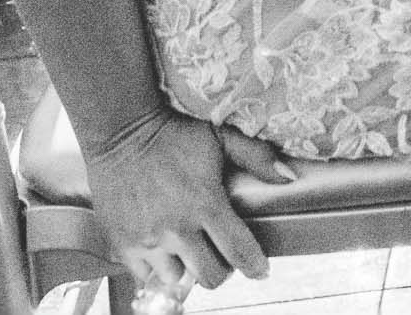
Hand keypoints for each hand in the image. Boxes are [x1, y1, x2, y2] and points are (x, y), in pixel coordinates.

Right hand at [84, 107, 295, 294]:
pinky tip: (161, 254)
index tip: (259, 270)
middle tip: (220, 256)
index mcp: (206, 203)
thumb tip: (289, 177)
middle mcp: (177, 228)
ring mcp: (147, 239)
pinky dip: (155, 270)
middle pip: (210, 275)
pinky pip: (143, 276)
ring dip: (186, 268)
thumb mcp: (221, 136)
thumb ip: (257, 157)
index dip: (254, 266)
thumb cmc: (174, 133)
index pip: (239, 251)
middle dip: (221, 270)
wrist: (120, 132)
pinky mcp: (122, 244)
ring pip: (176, 278)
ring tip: (187, 251)